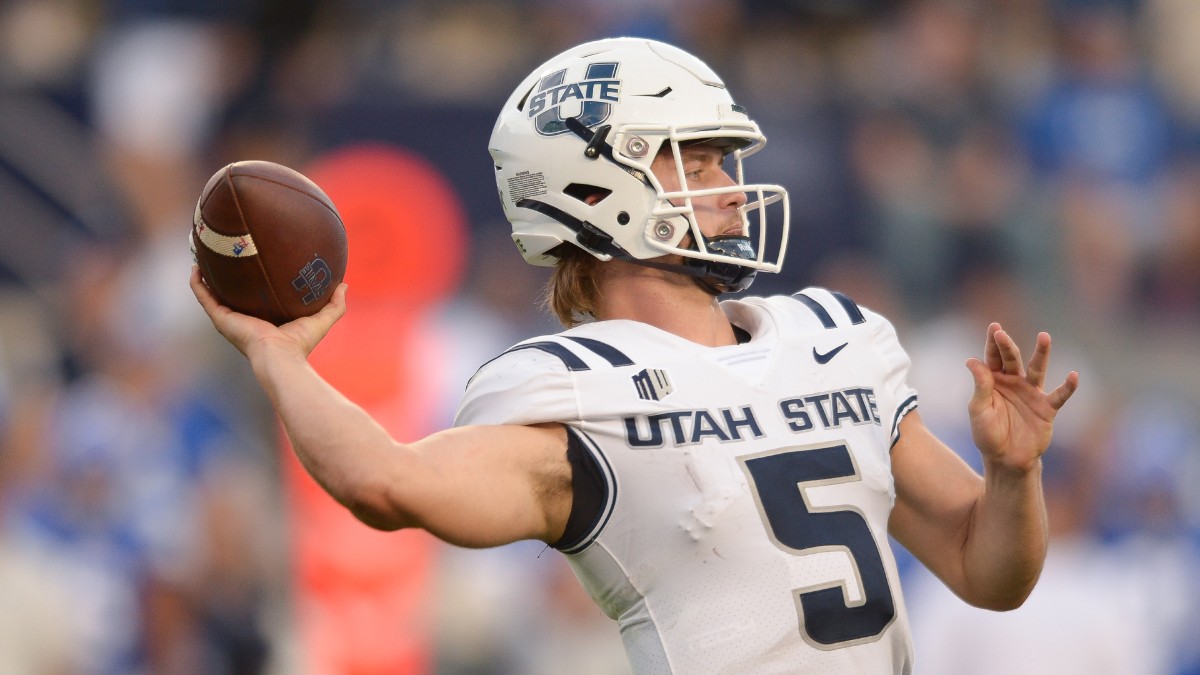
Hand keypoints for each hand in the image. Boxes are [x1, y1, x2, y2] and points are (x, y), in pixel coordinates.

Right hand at [190, 266, 346, 360]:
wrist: (281, 356)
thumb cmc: (301, 343)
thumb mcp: (322, 319)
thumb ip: (335, 304)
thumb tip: (344, 284)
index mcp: (262, 319)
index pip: (254, 298)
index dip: (251, 282)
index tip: (252, 262)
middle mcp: (242, 318)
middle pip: (229, 293)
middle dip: (225, 275)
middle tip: (224, 253)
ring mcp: (228, 318)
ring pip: (211, 292)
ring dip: (205, 275)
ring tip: (203, 254)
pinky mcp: (220, 317)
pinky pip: (203, 297)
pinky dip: (197, 282)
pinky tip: (196, 266)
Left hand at [965, 323, 1078, 474]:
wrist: (1006, 459)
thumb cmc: (988, 434)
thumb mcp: (979, 410)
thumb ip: (980, 386)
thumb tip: (972, 360)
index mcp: (994, 381)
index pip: (992, 358)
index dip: (993, 343)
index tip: (994, 328)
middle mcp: (1014, 382)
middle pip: (1012, 359)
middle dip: (1007, 346)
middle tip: (1001, 333)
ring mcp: (1031, 393)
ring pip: (1037, 369)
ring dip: (1041, 353)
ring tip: (1044, 336)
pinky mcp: (1046, 408)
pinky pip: (1059, 395)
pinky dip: (1067, 387)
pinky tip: (1074, 376)